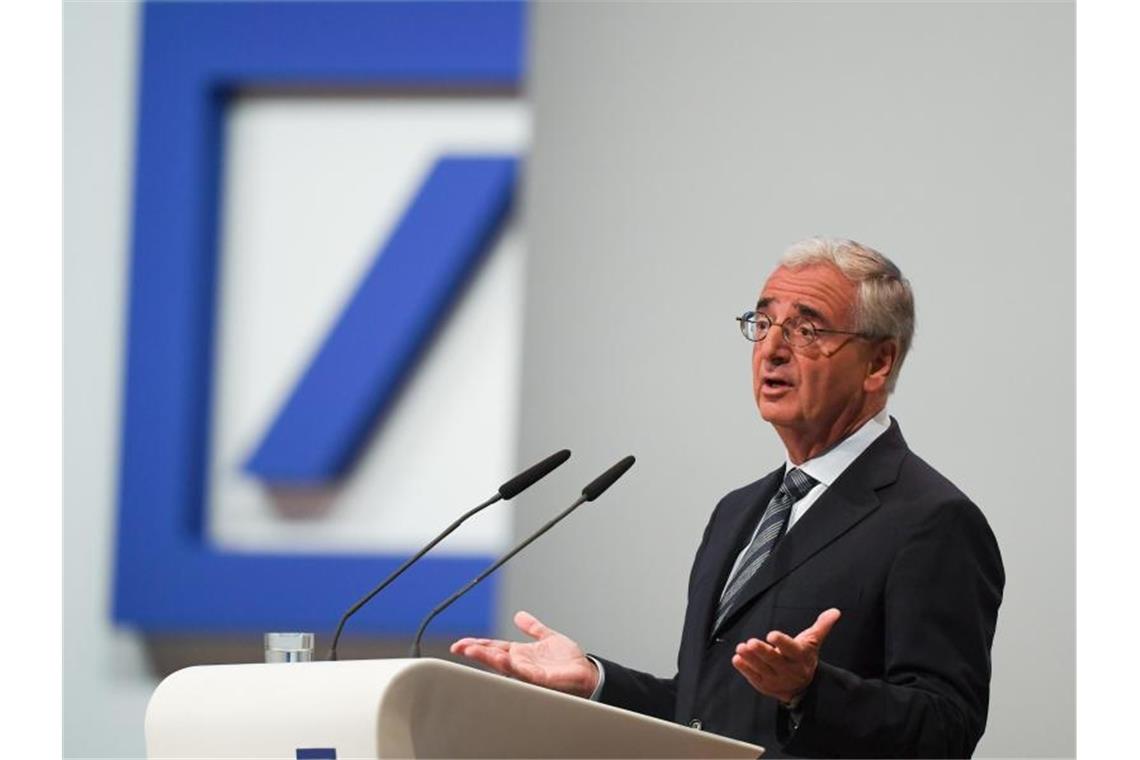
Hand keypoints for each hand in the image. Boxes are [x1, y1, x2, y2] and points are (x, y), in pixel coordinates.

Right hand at [450, 610, 598, 697]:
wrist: (587, 674)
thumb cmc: (569, 662)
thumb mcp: (548, 638)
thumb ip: (533, 628)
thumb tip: (519, 616)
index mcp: (521, 654)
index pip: (494, 648)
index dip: (478, 645)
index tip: (460, 643)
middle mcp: (521, 664)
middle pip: (493, 657)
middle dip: (475, 652)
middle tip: (458, 647)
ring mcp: (528, 672)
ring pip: (502, 665)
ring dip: (486, 658)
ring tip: (470, 651)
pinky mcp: (539, 678)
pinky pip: (521, 671)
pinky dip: (509, 665)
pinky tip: (500, 658)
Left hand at [731, 608, 840, 704]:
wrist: (802, 687)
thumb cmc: (804, 658)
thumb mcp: (812, 642)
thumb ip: (822, 626)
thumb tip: (835, 611)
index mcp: (800, 657)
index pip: (791, 649)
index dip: (782, 642)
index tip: (772, 634)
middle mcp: (789, 669)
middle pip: (775, 661)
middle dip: (762, 652)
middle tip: (751, 642)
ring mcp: (776, 679)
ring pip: (762, 669)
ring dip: (750, 659)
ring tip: (741, 648)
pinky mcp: (765, 685)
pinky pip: (754, 677)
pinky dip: (745, 669)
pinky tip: (737, 659)